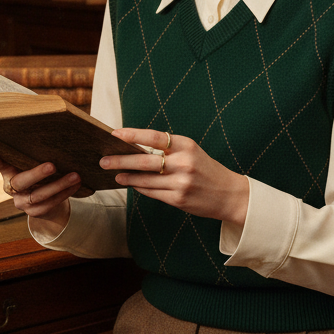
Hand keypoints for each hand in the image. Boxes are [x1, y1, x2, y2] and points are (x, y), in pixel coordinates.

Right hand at [0, 153, 79, 234]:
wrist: (47, 200)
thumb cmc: (40, 173)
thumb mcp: (33, 163)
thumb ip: (33, 154)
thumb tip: (51, 131)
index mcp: (8, 172)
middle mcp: (12, 187)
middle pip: (21, 182)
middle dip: (37, 174)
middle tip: (52, 166)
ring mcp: (22, 201)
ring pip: (39, 195)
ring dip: (59, 185)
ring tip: (75, 176)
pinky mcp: (34, 212)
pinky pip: (50, 204)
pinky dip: (64, 194)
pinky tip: (75, 185)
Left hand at [100, 129, 248, 228]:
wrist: (229, 194)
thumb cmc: (206, 169)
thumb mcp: (192, 152)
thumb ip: (168, 150)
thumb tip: (134, 148)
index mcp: (187, 145)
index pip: (155, 136)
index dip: (132, 134)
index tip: (114, 134)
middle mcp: (184, 163)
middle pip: (144, 160)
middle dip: (120, 160)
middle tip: (103, 160)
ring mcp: (181, 182)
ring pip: (145, 179)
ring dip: (127, 176)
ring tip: (114, 174)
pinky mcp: (178, 199)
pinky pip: (152, 192)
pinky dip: (140, 188)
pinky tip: (132, 184)